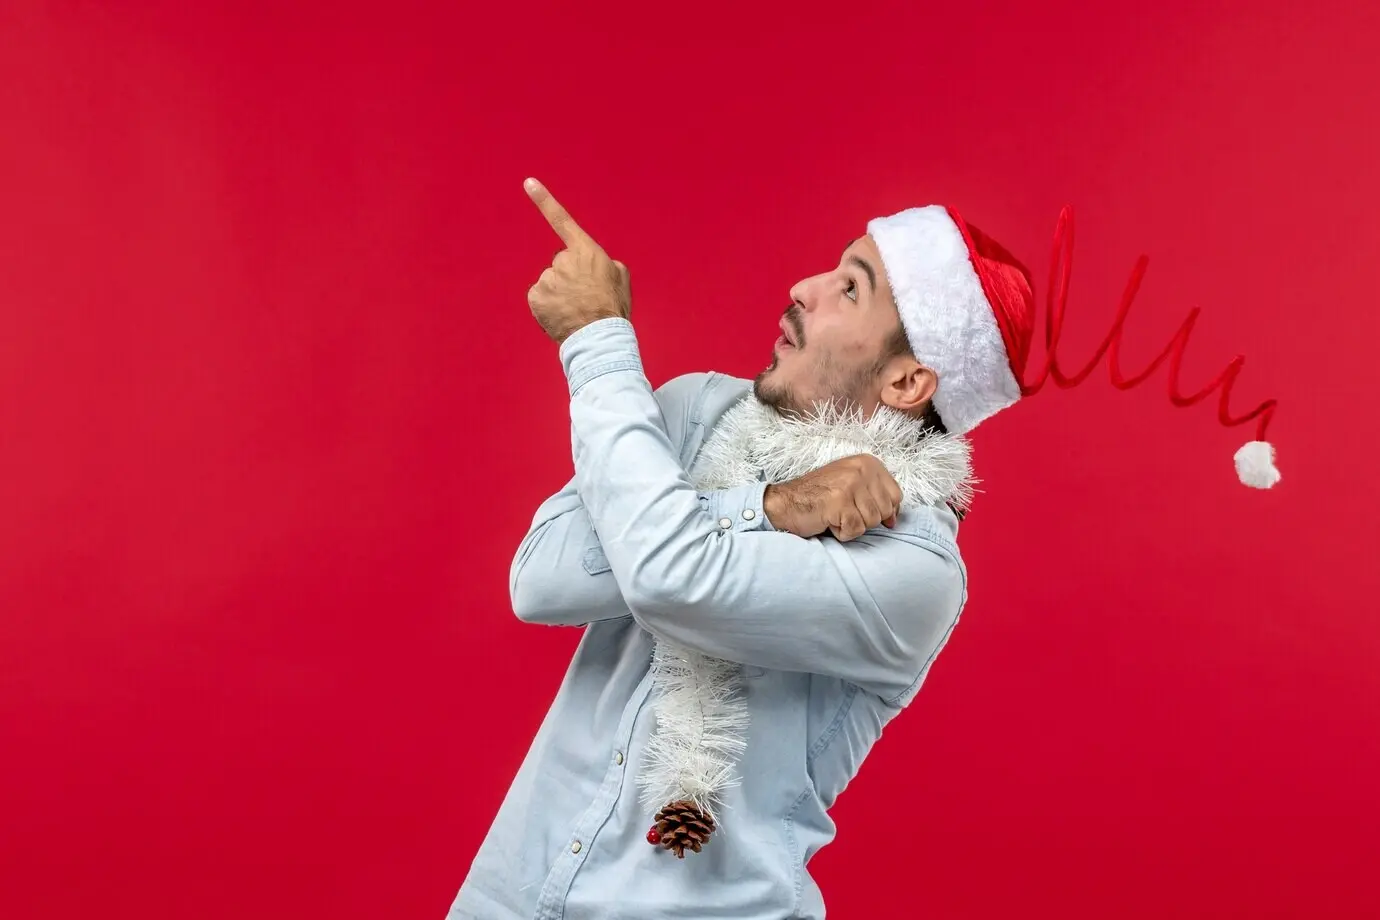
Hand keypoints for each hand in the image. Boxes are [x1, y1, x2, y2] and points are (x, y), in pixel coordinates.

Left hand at [524, 178, 630, 342]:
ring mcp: (548, 278)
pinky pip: (540, 297)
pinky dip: (547, 306)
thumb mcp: (620, 278)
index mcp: (586, 251)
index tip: (528, 183)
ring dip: (559, 294)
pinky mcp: (536, 296)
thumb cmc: (613, 308)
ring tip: (575, 309)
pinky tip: (561, 315)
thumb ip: (607, 264)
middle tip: (584, 297)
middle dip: (568, 277)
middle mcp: (563, 260)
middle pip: (560, 264)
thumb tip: (602, 265)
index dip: (544, 201)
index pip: (562, 221)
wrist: (599, 336)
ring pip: (550, 282)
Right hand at [763, 455, 901, 541]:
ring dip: (852, 526)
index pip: (896, 495)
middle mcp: (861, 469)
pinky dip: (842, 533)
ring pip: (872, 522)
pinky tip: (829, 521)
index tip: (862, 510)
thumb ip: (876, 498)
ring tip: (835, 514)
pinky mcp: (839, 502)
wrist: (786, 503)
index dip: (884, 510)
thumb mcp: (852, 487)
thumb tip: (894, 520)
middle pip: (885, 511)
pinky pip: (855, 530)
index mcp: (867, 462)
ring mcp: (850, 485)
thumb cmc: (819, 497)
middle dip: (866, 519)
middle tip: (843, 511)